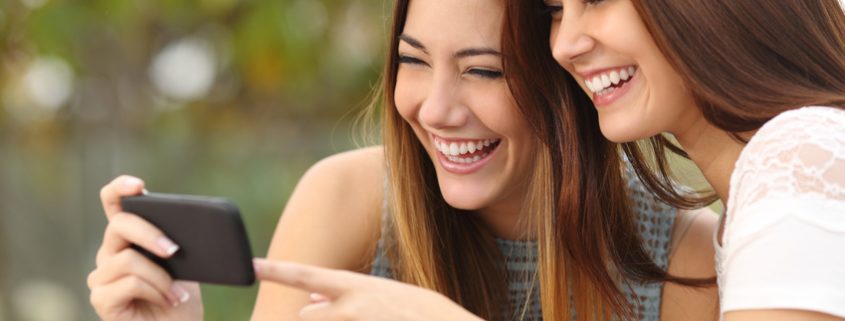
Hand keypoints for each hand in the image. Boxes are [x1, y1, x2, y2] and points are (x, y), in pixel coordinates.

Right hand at [87, 175, 202, 320]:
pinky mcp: (101, 298)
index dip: (120, 188)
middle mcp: (110, 251)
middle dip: (150, 233)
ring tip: (177, 293)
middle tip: (175, 250)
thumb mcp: (192, 265)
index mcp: (131, 236)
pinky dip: (154, 291)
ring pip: (128, 259)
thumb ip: (195, 246)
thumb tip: (229, 241)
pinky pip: (128, 283)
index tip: (139, 186)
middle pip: (120, 225)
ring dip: (161, 277)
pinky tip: (167, 300)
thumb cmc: (180, 296)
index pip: (114, 202)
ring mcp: (101, 275)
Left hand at [253, 258, 484, 320]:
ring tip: (372, 315)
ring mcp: (353, 320)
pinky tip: (373, 317)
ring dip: (333, 320)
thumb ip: (340, 298)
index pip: (304, 275)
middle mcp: (349, 304)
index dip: (275, 271)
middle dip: (316, 316)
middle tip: (355, 314)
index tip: (251, 265)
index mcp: (353, 285)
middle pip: (311, 315)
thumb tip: (308, 303)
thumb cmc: (411, 311)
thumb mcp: (376, 296)